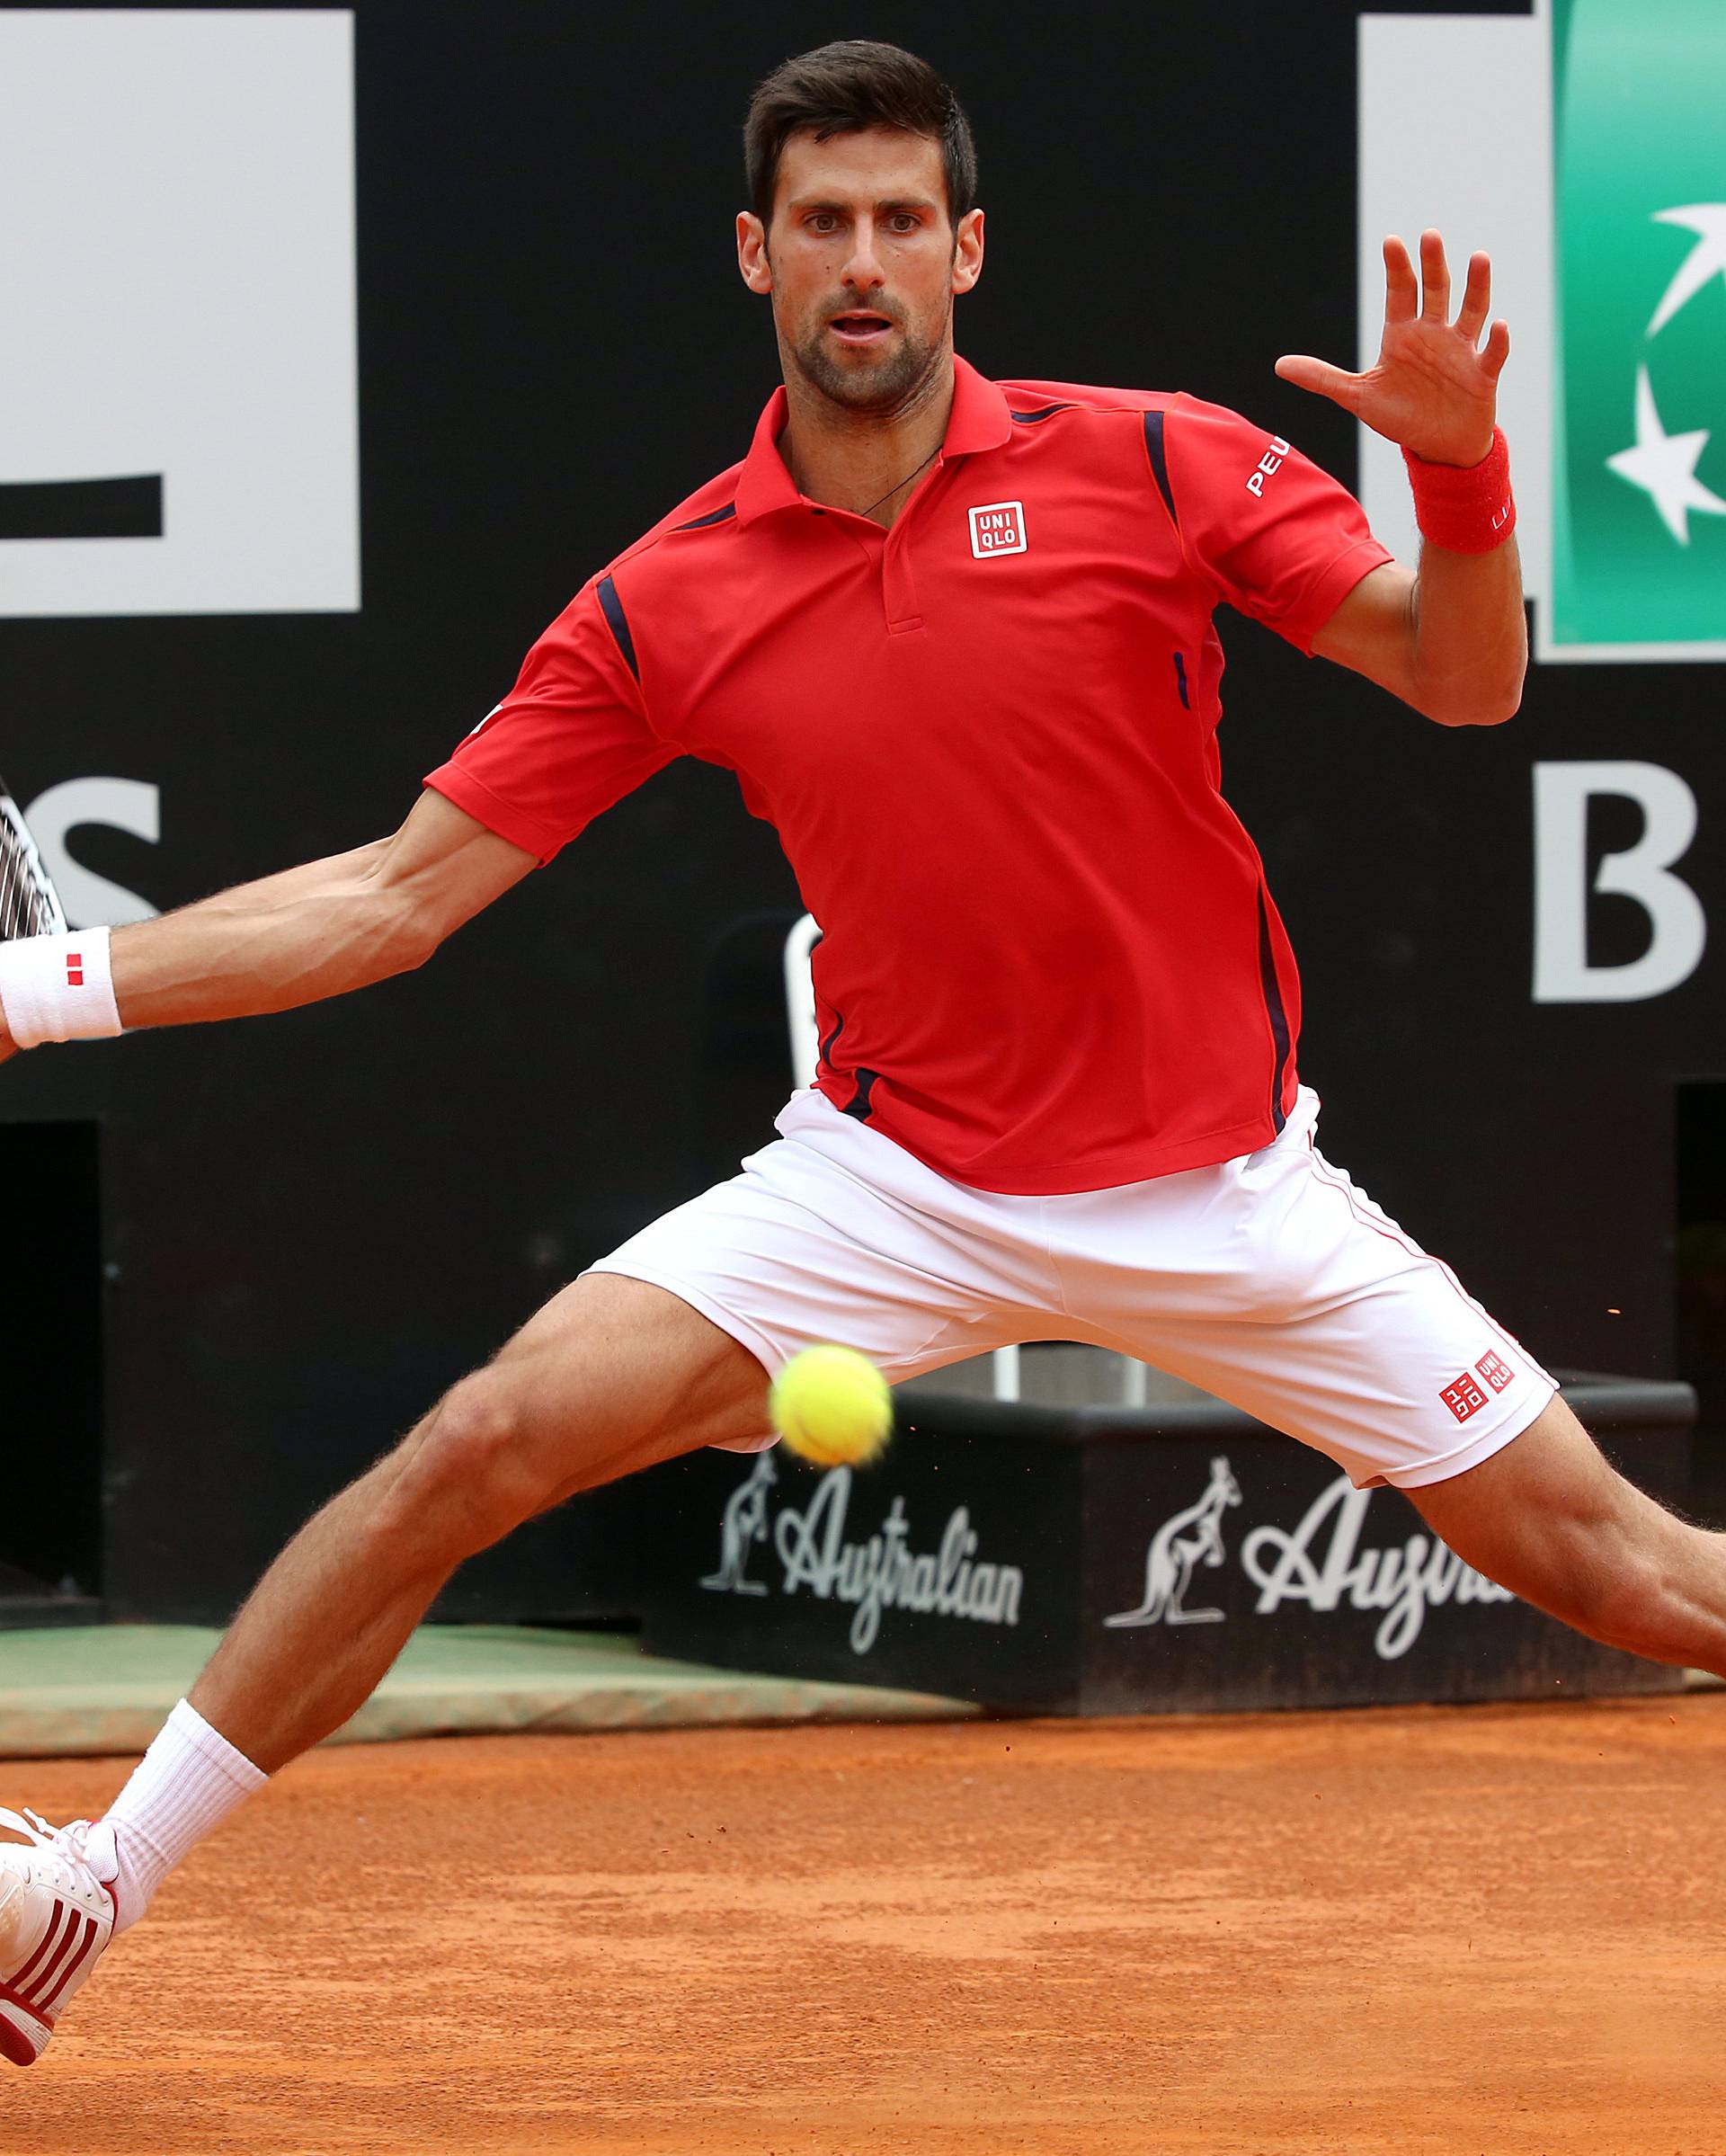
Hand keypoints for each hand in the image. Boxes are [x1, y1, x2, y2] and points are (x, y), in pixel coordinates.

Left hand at [1275, 231, 1508, 467]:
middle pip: (1436, 291)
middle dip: (1433, 265)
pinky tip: (1500, 325)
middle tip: (1430, 236)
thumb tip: (1279, 365)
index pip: (1400, 292)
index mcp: (1403, 335)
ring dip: (1476, 286)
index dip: (1397, 267)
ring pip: (1471, 311)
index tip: (1392, 241)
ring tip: (1479, 258)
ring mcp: (1462, 350)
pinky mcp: (1483, 374)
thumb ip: (1322, 379)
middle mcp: (1434, 334)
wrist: (1439, 446)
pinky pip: (1493, 353)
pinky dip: (1498, 340)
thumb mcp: (1358, 398)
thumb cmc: (1401, 416)